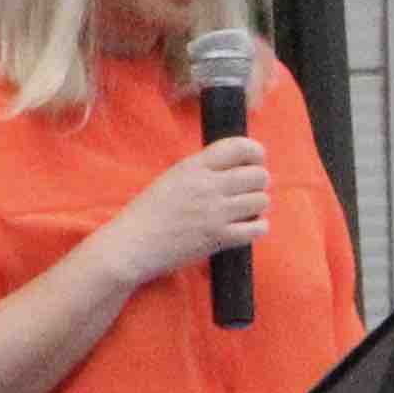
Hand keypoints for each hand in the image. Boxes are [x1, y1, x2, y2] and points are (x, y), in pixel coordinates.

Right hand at [91, 138, 268, 288]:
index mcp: (193, 167)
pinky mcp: (220, 238)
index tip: (255, 160)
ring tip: (244, 210)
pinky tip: (246, 226)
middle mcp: (207, 186)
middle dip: (258, 182)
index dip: (255, 152)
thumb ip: (203, 169)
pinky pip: (258, 228)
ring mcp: (215, 213)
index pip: (239, 147)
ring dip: (257, 205)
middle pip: (259, 175)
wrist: (131, 245)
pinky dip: (257, 226)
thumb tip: (238, 164)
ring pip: (262, 201)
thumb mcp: (172, 178)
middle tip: (248, 190)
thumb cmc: (148, 212)